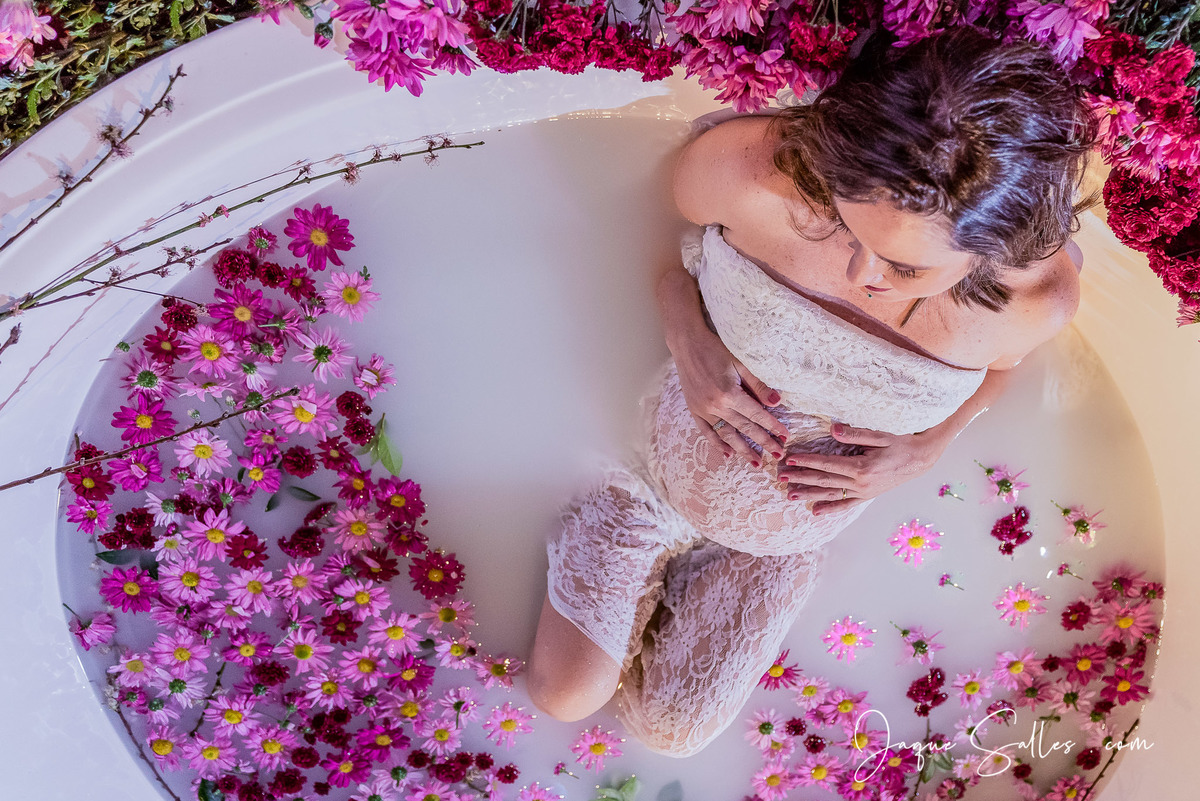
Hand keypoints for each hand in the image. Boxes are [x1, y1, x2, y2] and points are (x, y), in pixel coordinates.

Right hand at [672, 327, 789, 466]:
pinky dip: (717, 444)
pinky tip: (727, 454)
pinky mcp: (694, 409)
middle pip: (744, 428)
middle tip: (778, 455)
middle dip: (763, 442)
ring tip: (755, 462)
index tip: (785, 437)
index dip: (772, 426)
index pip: (757, 415)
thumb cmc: (716, 349)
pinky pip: (707, 431)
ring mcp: (703, 409)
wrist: (687, 344)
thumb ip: (758, 385)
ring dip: (742, 450)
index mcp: (729, 393)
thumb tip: (777, 403)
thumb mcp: (741, 363)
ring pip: (726, 434)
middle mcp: (716, 405)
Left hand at [777, 422, 949, 514]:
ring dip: (809, 494)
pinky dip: (830, 508)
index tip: (789, 459)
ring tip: (790, 495)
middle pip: (824, 481)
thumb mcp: (880, 435)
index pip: (827, 465)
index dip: (807, 462)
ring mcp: (864, 492)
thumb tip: (834, 429)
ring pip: (831, 494)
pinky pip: (846, 504)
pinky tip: (815, 510)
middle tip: (781, 477)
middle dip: (801, 478)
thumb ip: (856, 433)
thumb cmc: (901, 443)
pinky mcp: (867, 496)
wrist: (921, 459)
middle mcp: (861, 483)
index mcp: (861, 467)